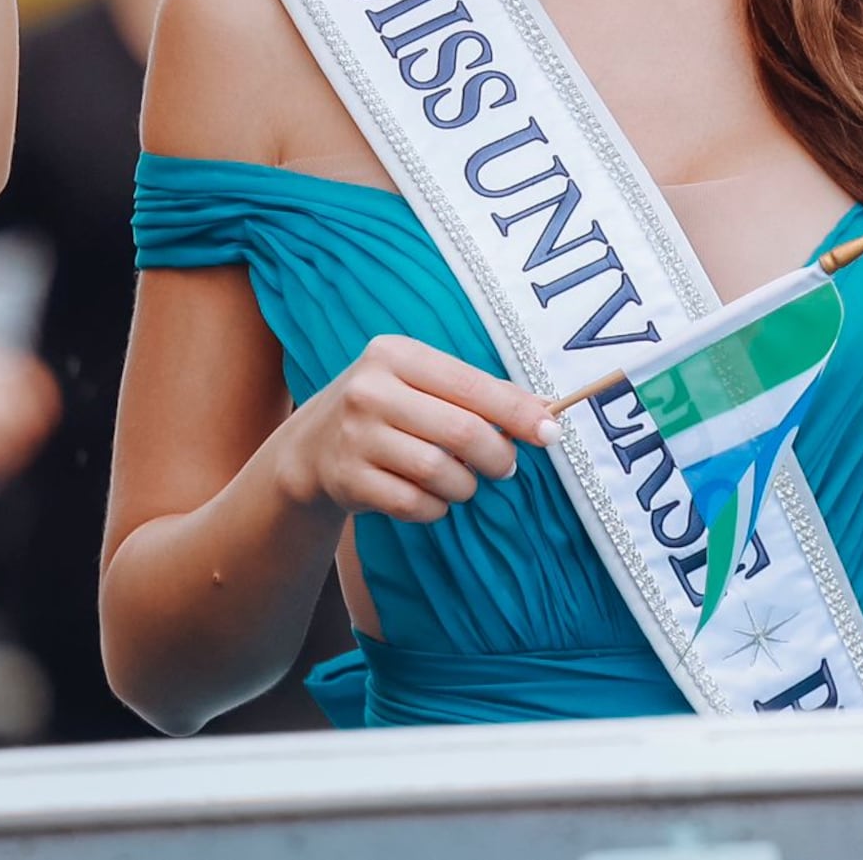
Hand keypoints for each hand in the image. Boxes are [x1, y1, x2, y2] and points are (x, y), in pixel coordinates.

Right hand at [272, 333, 560, 523]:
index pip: (474, 385)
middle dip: (498, 455)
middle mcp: (370, 390)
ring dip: (466, 485)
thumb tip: (546, 410)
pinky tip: (434, 497)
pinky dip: (436, 508)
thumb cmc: (389, 408)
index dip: (518, 413)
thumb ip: (480, 393)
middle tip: (506, 466)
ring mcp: (354, 436)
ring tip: (464, 480)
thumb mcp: (424, 384)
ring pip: (440, 472)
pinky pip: (413, 504)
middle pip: (462, 432)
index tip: (551, 432)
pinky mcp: (347, 479)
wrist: (311, 446)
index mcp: (397, 354)